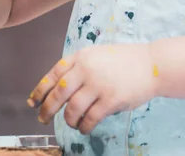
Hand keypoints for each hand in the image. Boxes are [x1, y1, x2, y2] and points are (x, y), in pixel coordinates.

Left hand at [28, 44, 157, 133]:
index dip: (40, 90)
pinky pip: (90, 118)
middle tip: (43, 118)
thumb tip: (58, 89)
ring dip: (68, 120)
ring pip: (73, 108)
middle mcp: (86, 69)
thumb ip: (79, 68)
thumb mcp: (96, 55)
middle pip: (59, 93)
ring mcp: (99, 84)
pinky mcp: (111, 99)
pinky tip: (84, 128)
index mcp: (80, 57)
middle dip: (47, 109)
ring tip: (71, 123)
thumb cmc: (123, 60)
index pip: (53, 74)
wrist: (151, 64)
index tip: (32, 102)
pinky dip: (84, 126)